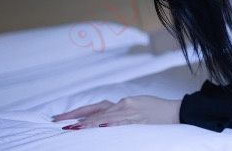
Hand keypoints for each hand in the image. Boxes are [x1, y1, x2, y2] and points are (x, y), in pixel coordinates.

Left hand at [52, 95, 182, 129]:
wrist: (174, 111)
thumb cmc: (156, 111)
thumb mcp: (136, 109)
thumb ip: (121, 114)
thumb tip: (105, 122)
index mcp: (121, 103)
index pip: (95, 108)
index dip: (78, 112)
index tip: (63, 119)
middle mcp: (122, 104)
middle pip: (94, 109)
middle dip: (75, 115)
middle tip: (58, 121)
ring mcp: (128, 110)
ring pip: (103, 116)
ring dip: (87, 122)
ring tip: (71, 128)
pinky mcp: (135, 115)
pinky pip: (118, 121)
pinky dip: (108, 122)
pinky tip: (98, 125)